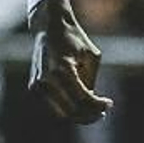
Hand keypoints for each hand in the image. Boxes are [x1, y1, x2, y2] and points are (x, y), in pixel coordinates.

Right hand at [28, 0, 110, 123]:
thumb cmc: (74, 39)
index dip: (98, 105)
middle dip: (90, 114)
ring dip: (79, 116)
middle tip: (103, 111)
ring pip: (61, 114)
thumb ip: (90, 82)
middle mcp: (46, 79)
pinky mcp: (33, 88)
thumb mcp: (91, 57)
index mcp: (62, 69)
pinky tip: (80, 105)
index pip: (83, 98)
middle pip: (72, 110)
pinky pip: (53, 108)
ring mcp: (37, 85)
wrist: (49, 26)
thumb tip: (91, 106)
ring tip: (93, 111)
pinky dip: (68, 111)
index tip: (110, 103)